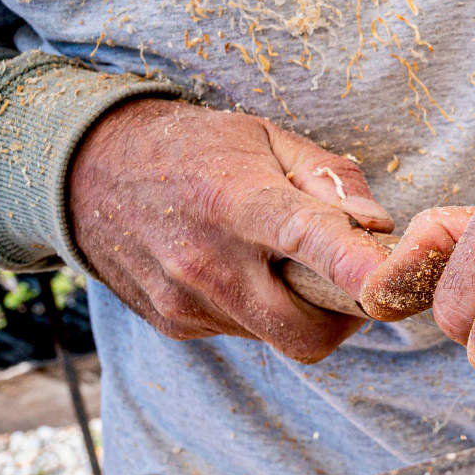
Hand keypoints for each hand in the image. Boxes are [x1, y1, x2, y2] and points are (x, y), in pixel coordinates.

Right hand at [69, 98, 396, 362]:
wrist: (88, 169)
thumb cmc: (195, 149)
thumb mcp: (268, 138)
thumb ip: (332, 179)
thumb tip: (378, 227)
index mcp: (239, 202)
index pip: (306, 239)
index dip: (353, 265)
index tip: (386, 279)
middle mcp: (208, 261)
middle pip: (307, 330)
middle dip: (343, 315)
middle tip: (345, 280)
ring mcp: (186, 300)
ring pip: (279, 336)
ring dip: (300, 311)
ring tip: (283, 263)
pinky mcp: (174, 323)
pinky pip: (243, 333)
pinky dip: (261, 313)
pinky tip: (244, 272)